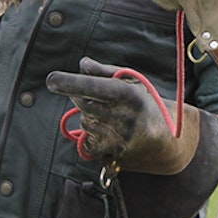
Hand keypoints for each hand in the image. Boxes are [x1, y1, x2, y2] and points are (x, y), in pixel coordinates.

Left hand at [46, 58, 200, 174]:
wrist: (165, 141)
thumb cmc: (146, 105)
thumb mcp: (133, 83)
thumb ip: (106, 72)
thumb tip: (82, 64)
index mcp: (130, 95)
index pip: (94, 86)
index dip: (71, 82)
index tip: (51, 80)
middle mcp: (123, 116)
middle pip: (82, 101)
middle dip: (80, 94)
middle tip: (97, 94)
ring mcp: (116, 137)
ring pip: (84, 120)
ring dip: (91, 115)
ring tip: (113, 116)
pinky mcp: (109, 153)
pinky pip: (86, 137)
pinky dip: (92, 132)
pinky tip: (110, 131)